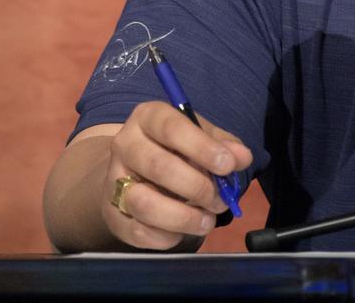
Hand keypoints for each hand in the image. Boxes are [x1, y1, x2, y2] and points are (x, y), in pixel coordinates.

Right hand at [100, 101, 252, 250]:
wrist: (131, 171)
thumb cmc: (172, 149)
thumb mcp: (198, 136)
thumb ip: (222, 144)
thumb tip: (242, 157)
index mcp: (147, 117)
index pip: (171, 127)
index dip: (201, 147)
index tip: (227, 165)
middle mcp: (124, 145)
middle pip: (158, 166)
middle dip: (196, 187)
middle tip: (220, 200)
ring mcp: (114, 181)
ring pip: (145, 203)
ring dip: (183, 217)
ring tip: (206, 221)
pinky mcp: (113, 215)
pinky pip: (139, 232)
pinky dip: (167, 237)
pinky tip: (183, 231)